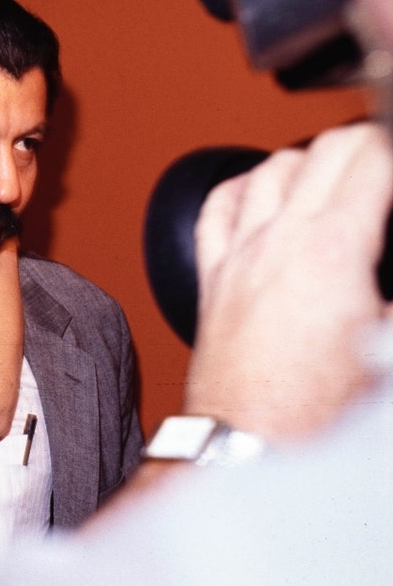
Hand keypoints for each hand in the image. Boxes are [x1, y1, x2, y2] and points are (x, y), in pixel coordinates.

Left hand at [186, 122, 392, 442]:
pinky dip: (244, 186)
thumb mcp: (390, 344)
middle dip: (369, 141)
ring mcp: (237, 255)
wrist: (248, 444)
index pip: (373, 155)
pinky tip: (263, 192)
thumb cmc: (319, 408)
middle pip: (325, 148)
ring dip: (311, 158)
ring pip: (269, 168)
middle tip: (390, 167)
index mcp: (332, 249)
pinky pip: (215, 208)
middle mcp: (276, 239)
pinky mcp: (211, 277)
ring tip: (343, 175)